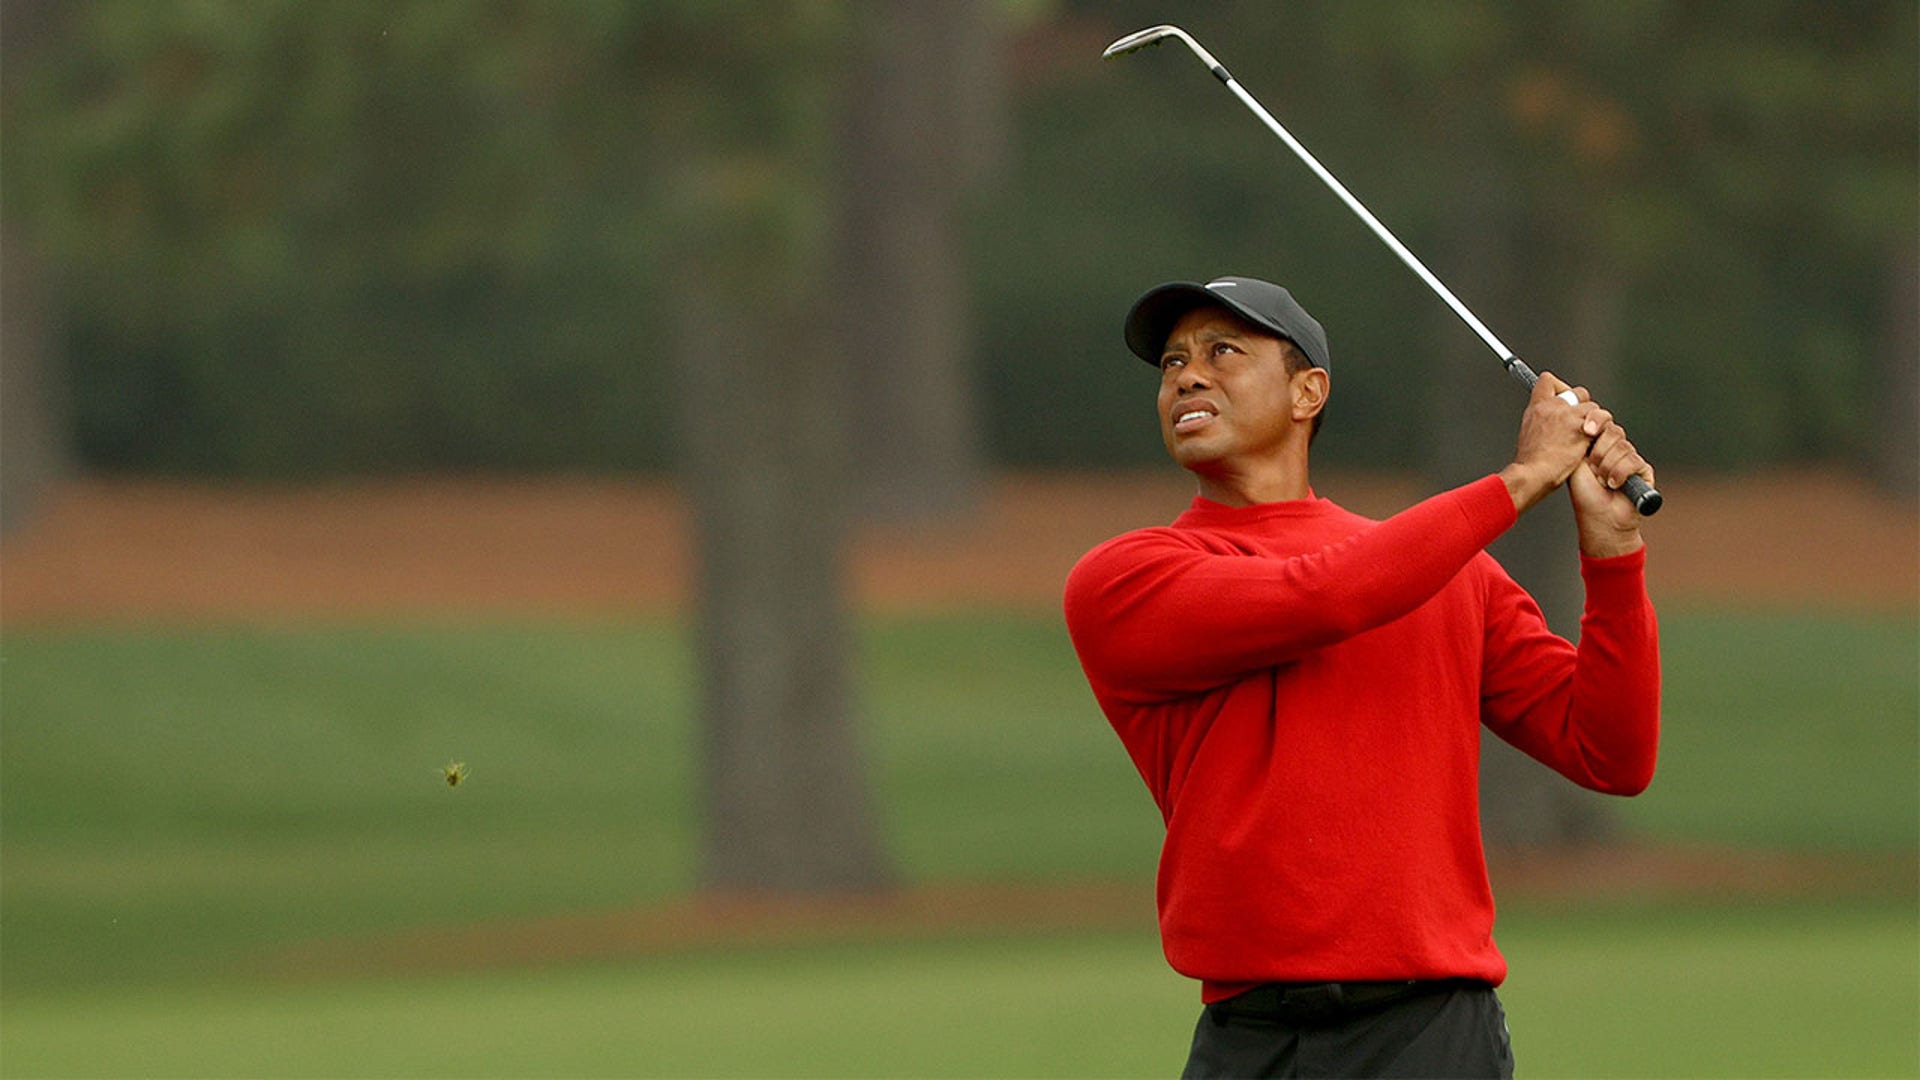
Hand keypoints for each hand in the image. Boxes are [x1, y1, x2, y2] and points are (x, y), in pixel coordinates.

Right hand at [1499, 371, 1610, 514]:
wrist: (1533, 474)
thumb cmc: (1531, 462)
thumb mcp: (1529, 434)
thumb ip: (1542, 421)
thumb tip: (1552, 422)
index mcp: (1536, 408)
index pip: (1548, 381)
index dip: (1560, 387)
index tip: (1564, 396)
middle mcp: (1551, 407)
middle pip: (1579, 392)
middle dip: (1583, 408)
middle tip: (1580, 425)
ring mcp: (1567, 415)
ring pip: (1593, 409)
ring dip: (1594, 424)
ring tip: (1584, 440)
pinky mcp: (1580, 427)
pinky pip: (1602, 423)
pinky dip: (1600, 435)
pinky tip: (1589, 446)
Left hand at [1568, 418, 1650, 556]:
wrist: (1599, 519)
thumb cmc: (1584, 495)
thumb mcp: (1576, 462)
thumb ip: (1580, 440)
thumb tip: (1582, 419)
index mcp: (1598, 444)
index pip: (1602, 421)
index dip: (1596, 422)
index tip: (1588, 430)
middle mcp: (1615, 449)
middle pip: (1613, 431)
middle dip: (1599, 452)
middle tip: (1592, 470)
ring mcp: (1630, 459)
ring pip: (1622, 446)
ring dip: (1607, 467)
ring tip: (1602, 482)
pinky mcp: (1644, 470)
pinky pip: (1633, 460)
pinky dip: (1619, 474)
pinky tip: (1613, 485)